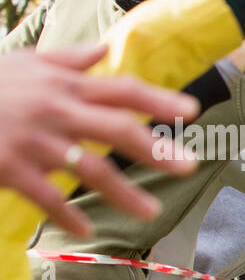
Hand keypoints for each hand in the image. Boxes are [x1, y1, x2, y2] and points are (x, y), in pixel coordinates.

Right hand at [0, 45, 197, 236]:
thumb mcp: (22, 61)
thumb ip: (66, 58)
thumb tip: (103, 50)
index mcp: (63, 85)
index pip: (122, 90)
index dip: (158, 100)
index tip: (191, 110)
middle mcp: (55, 110)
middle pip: (117, 129)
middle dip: (156, 149)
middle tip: (189, 167)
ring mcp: (32, 140)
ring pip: (89, 168)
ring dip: (123, 193)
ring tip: (150, 212)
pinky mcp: (8, 166)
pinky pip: (46, 196)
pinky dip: (67, 214)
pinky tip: (86, 229)